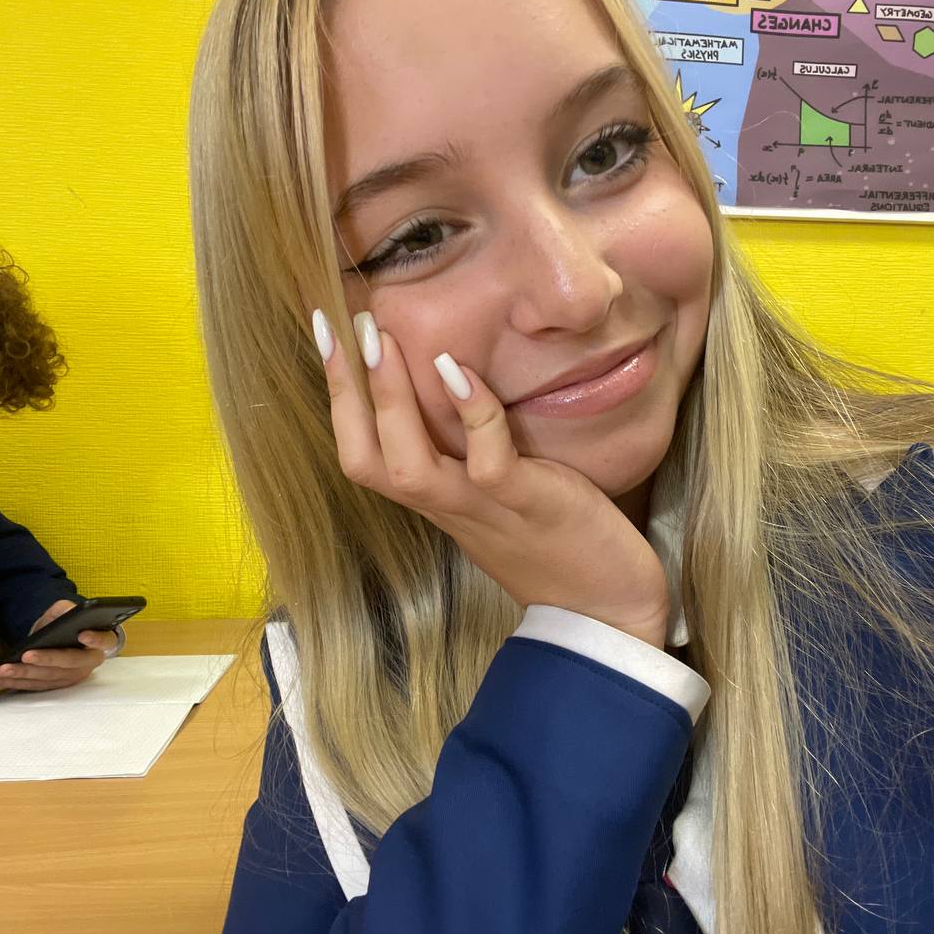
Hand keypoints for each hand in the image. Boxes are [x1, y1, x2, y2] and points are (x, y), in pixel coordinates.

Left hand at [0, 600, 116, 690]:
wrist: (58, 638)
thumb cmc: (66, 624)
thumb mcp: (66, 610)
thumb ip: (66, 609)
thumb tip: (65, 613)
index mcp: (101, 641)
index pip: (104, 641)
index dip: (96, 639)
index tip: (82, 635)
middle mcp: (89, 663)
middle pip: (70, 664)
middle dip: (47, 660)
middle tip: (27, 655)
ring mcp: (72, 677)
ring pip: (49, 677)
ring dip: (25, 674)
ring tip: (4, 669)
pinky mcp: (55, 685)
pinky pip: (36, 686)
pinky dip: (16, 683)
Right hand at [322, 313, 668, 647]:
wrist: (607, 610)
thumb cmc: (559, 542)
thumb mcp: (502, 488)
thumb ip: (473, 448)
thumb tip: (457, 379)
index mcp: (436, 499)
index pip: (364, 453)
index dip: (338, 397)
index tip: (326, 331)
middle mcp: (446, 506)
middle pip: (367, 459)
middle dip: (345, 392)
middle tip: (337, 323)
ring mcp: (483, 509)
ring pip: (409, 467)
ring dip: (390, 401)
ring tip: (381, 341)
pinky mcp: (529, 506)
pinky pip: (488, 464)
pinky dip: (472, 416)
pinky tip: (460, 372)